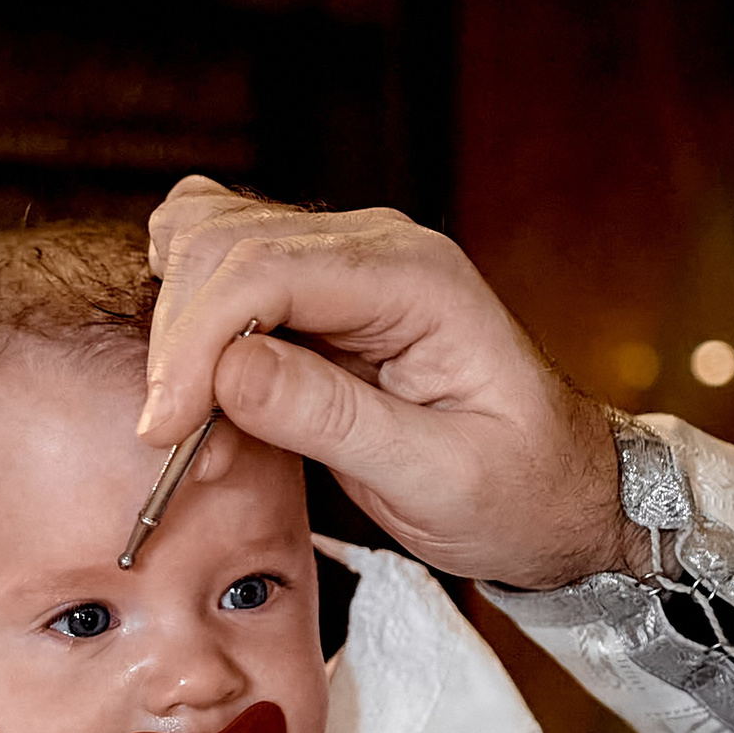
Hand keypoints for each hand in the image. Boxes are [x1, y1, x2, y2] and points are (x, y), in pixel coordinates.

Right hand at [142, 178, 638, 588]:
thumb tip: (227, 372)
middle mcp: (376, 247)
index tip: (167, 428)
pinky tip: (203, 388)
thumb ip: (334, 421)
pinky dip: (189, 317)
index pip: (268, 269)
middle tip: (173, 442)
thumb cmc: (522, 492)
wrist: (566, 493)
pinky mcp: (319, 291)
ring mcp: (345, 261)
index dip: (198, 343)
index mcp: (417, 280)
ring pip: (211, 239)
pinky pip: (224, 268)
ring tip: (191, 421)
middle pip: (226, 243)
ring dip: (177, 325)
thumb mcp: (438, 479)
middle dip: (179, 340)